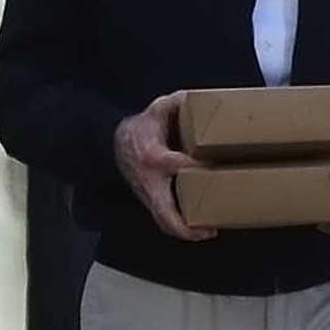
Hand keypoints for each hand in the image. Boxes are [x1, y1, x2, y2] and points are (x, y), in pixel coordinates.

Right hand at [112, 90, 215, 241]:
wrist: (114, 144)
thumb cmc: (141, 128)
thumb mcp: (155, 110)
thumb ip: (174, 103)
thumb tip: (193, 97)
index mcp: (154, 157)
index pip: (178, 164)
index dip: (196, 166)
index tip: (216, 169)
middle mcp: (150, 180)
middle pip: (165, 211)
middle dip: (185, 225)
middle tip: (210, 230)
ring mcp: (148, 193)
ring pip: (162, 220)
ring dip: (183, 232)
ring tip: (207, 233)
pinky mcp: (149, 200)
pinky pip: (162, 219)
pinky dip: (178, 227)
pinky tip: (199, 229)